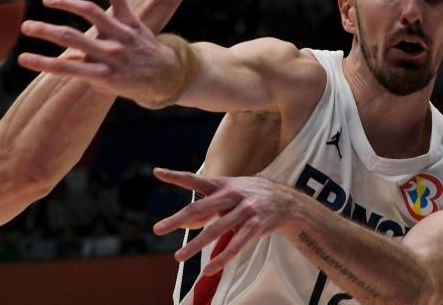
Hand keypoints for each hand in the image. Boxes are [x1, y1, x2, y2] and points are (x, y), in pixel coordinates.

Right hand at [17, 0, 180, 102]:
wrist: (165, 75)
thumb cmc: (129, 82)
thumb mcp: (105, 85)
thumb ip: (84, 72)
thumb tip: (61, 60)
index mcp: (103, 74)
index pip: (66, 69)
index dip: (41, 64)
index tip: (21, 58)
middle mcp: (112, 53)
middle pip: (71, 38)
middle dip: (44, 31)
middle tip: (25, 26)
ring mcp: (122, 34)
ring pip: (90, 12)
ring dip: (65, 3)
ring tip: (47, 0)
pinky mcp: (132, 20)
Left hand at [152, 167, 294, 274]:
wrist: (285, 200)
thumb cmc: (249, 196)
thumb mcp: (229, 192)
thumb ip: (208, 205)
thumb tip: (185, 222)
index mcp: (222, 185)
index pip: (195, 179)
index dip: (176, 176)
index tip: (157, 172)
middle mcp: (231, 195)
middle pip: (200, 208)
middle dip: (177, 219)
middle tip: (158, 229)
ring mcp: (244, 210)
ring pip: (216, 230)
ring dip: (195, 245)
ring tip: (178, 257)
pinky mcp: (256, 226)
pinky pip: (236, 244)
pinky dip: (222, 258)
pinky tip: (209, 269)